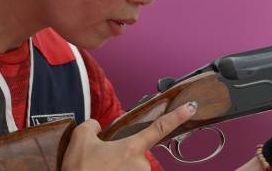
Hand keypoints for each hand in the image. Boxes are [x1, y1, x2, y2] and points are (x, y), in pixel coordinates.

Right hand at [62, 101, 196, 170]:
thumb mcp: (80, 140)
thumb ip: (92, 126)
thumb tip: (96, 126)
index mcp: (131, 148)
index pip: (160, 128)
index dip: (177, 116)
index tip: (191, 107)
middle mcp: (141, 166)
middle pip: (137, 154)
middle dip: (122, 157)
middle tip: (102, 164)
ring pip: (132, 170)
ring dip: (119, 170)